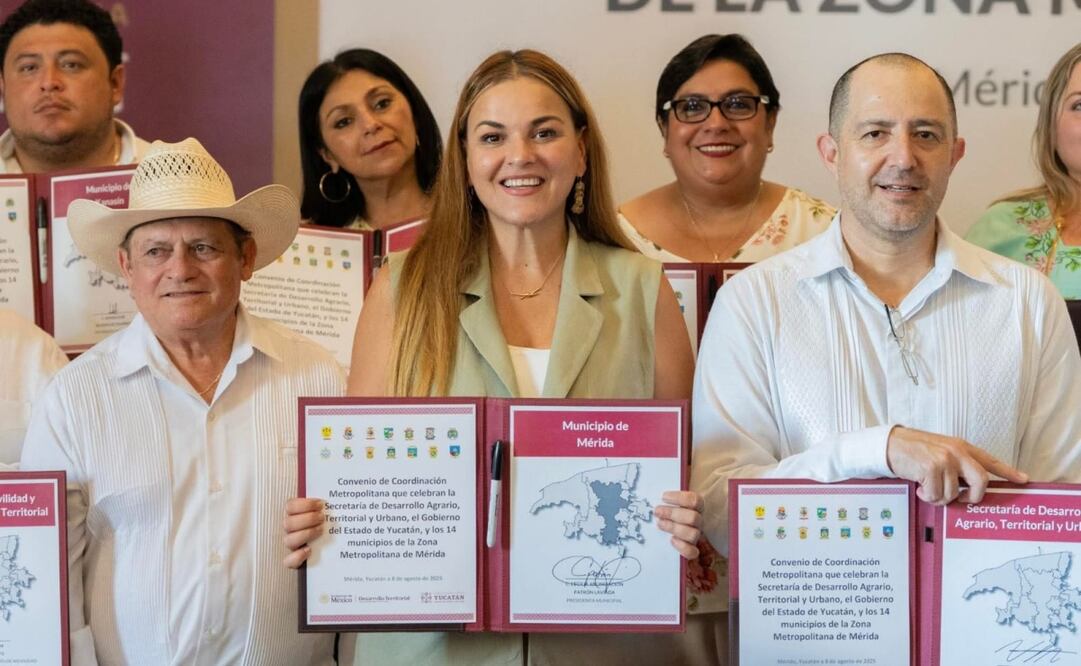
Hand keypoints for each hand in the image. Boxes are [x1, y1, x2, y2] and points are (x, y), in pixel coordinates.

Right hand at [282, 497, 325, 567]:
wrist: (332, 550)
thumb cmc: (329, 526)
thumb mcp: (327, 513)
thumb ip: (325, 506)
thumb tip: (329, 500)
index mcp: (294, 516)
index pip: (290, 506)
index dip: (305, 504)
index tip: (320, 504)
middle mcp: (290, 531)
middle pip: (288, 523)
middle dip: (308, 518)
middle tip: (322, 518)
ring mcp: (292, 547)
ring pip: (289, 540)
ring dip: (306, 534)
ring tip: (321, 530)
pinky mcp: (294, 562)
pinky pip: (288, 562)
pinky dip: (297, 557)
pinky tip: (309, 550)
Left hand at [654, 490, 702, 558]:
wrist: (667, 533)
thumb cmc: (665, 512)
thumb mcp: (666, 503)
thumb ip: (664, 499)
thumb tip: (651, 492)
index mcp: (696, 507)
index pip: (694, 500)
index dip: (679, 498)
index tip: (663, 497)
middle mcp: (698, 521)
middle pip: (693, 518)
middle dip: (672, 514)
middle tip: (657, 511)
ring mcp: (695, 536)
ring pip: (692, 534)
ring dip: (674, 528)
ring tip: (659, 524)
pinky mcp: (691, 550)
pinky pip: (692, 552)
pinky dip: (682, 546)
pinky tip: (671, 540)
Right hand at [886, 426, 1027, 504]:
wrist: (890, 444)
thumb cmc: (914, 450)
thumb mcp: (940, 451)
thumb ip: (957, 464)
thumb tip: (969, 487)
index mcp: (961, 447)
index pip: (990, 461)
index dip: (1009, 472)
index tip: (1024, 480)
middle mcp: (956, 452)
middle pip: (981, 481)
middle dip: (973, 497)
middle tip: (962, 500)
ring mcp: (944, 460)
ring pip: (954, 494)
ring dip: (940, 497)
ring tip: (928, 488)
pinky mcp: (931, 468)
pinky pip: (937, 495)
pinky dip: (928, 496)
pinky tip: (920, 487)